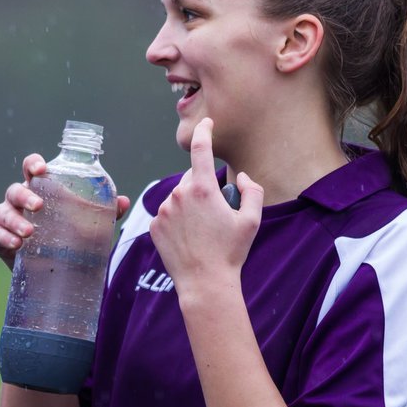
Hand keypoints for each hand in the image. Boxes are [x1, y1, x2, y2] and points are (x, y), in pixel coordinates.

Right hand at [0, 153, 130, 269]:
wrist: (51, 270)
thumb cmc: (68, 236)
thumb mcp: (88, 224)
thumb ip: (105, 212)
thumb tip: (123, 201)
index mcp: (41, 189)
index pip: (32, 169)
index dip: (33, 164)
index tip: (42, 168)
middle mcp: (20, 201)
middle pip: (16, 190)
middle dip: (25, 196)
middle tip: (39, 206)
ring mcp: (7, 219)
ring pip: (3, 212)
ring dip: (15, 221)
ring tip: (29, 233)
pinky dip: (4, 238)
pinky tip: (17, 244)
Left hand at [149, 118, 263, 294]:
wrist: (205, 283)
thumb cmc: (231, 252)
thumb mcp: (252, 220)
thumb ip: (251, 190)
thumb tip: (240, 177)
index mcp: (203, 189)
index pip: (201, 149)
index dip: (205, 132)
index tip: (207, 124)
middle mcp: (179, 195)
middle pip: (191, 178)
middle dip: (203, 187)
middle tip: (216, 214)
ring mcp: (164, 211)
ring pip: (178, 196)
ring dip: (189, 204)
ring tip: (201, 230)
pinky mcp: (154, 226)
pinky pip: (167, 214)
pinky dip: (177, 219)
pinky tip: (188, 238)